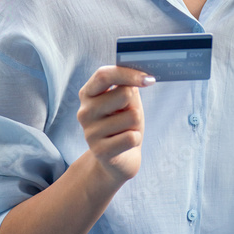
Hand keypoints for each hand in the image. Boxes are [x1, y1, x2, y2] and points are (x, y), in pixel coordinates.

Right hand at [77, 65, 154, 186]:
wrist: (118, 159)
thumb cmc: (123, 123)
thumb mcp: (126, 101)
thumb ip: (128, 85)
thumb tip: (141, 76)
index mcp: (88, 93)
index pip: (104, 75)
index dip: (128, 74)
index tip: (149, 79)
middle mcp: (84, 111)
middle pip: (124, 94)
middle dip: (135, 105)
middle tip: (127, 116)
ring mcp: (90, 132)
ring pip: (133, 116)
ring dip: (136, 124)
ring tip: (125, 131)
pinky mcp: (100, 151)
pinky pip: (132, 137)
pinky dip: (136, 139)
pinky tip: (125, 144)